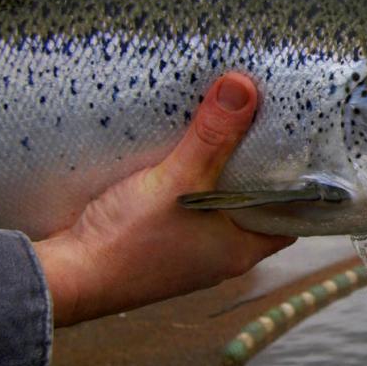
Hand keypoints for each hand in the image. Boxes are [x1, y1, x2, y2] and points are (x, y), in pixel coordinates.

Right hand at [33, 72, 295, 326]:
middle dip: (254, 168)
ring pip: (216, 205)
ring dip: (217, 174)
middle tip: (259, 122)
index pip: (288, 215)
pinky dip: (188, 183)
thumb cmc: (129, 242)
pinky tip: (179, 154)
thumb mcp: (177, 180)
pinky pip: (185, 207)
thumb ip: (212, 136)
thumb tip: (244, 88)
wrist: (69, 277)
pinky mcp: (157, 243)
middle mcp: (218, 255)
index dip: (297, 182)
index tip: (297, 143)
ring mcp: (186, 252)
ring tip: (223, 129)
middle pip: (251, 204)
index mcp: (240, 250)